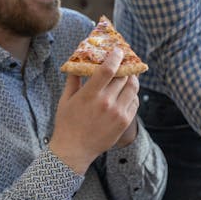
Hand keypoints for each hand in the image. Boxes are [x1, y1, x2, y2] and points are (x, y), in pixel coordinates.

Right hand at [49, 48, 139, 173]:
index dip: (115, 57)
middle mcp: (107, 102)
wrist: (75, 148)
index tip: (118, 50)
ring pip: (132, 89)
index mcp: (90, 94)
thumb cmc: (67, 122)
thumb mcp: (66, 99)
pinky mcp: (125, 121)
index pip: (108, 70)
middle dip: (125, 67)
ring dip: (132, 79)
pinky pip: (134, 102)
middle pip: (123, 77)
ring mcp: (118, 113)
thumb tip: (77, 62)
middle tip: (125, 61)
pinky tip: (127, 92)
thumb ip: (74, 79)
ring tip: (128, 75)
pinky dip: (132, 94)